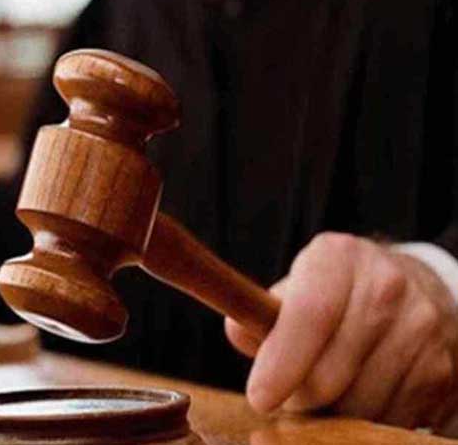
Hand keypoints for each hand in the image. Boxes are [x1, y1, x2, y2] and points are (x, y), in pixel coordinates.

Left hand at [225, 232, 457, 428]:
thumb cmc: (333, 296)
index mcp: (338, 257)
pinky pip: (390, 418)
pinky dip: (365, 421)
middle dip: (299, 398)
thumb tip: (241, 332)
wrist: (412, 289)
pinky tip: (358, 395)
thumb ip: (259, 314)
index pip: (310, 315)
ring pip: (359, 405)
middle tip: (289, 395)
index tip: (259, 397)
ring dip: (332, 413)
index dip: (282, 362)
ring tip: (325, 391)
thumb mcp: (295, 288)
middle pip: (330, 373)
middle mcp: (386, 286)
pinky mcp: (440, 368)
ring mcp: (420, 327)